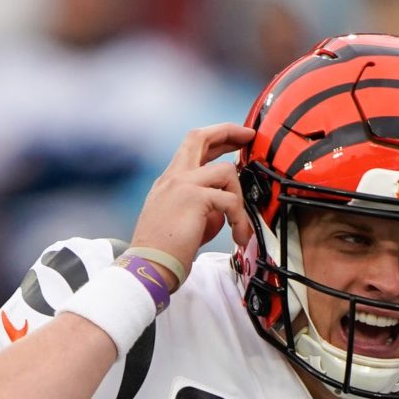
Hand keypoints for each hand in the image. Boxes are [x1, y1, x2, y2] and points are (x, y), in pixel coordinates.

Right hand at [126, 123, 255, 276]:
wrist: (148, 267)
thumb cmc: (164, 252)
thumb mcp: (183, 221)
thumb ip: (203, 207)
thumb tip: (225, 208)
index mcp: (169, 182)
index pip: (192, 147)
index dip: (215, 138)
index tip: (235, 140)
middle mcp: (173, 178)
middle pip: (200, 137)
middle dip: (228, 132)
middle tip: (249, 137)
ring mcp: (183, 184)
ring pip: (226, 170)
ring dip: (240, 196)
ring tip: (240, 224)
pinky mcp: (195, 198)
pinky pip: (230, 199)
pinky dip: (240, 218)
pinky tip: (238, 235)